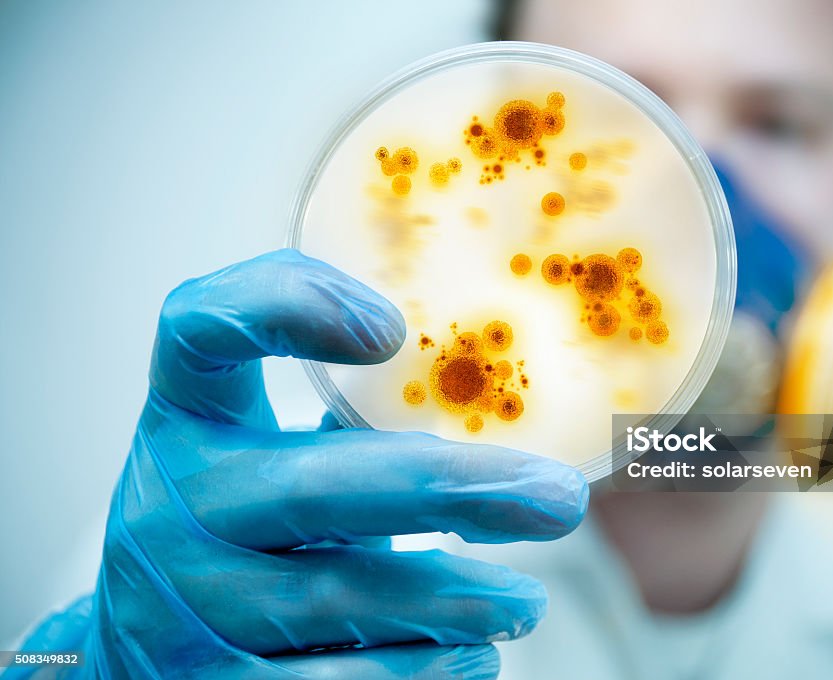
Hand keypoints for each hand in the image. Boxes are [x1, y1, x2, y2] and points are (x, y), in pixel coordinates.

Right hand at [16, 249, 587, 678]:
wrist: (152, 645)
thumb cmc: (248, 527)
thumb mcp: (269, 456)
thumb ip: (347, 427)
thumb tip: (507, 398)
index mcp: (188, 420)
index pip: (200, 328)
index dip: (287, 307)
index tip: (391, 329)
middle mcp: (170, 506)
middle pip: (312, 486)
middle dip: (448, 490)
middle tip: (557, 497)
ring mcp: (179, 605)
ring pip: (333, 597)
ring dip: (452, 599)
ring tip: (525, 601)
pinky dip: (416, 673)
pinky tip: (474, 658)